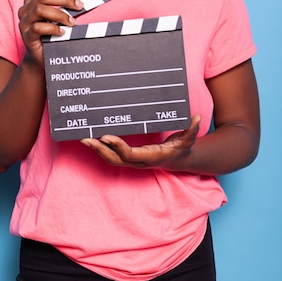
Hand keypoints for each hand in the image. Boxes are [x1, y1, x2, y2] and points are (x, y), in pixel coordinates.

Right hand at [18, 0, 83, 67]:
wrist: (42, 56)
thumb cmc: (52, 34)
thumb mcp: (58, 17)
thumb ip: (65, 7)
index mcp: (32, 0)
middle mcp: (25, 9)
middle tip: (80, 6)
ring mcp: (24, 23)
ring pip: (40, 10)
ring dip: (60, 14)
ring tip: (72, 22)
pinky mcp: (26, 36)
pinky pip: (37, 28)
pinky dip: (53, 28)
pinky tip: (63, 32)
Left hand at [80, 115, 199, 169]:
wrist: (180, 160)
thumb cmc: (182, 148)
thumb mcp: (188, 139)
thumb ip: (192, 129)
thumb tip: (196, 118)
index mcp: (152, 156)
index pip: (130, 154)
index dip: (117, 146)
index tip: (106, 136)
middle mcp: (141, 161)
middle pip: (116, 159)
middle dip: (101, 150)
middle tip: (87, 138)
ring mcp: (135, 161)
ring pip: (112, 159)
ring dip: (98, 150)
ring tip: (84, 138)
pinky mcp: (131, 158)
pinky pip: (114, 156)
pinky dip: (102, 149)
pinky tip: (93, 140)